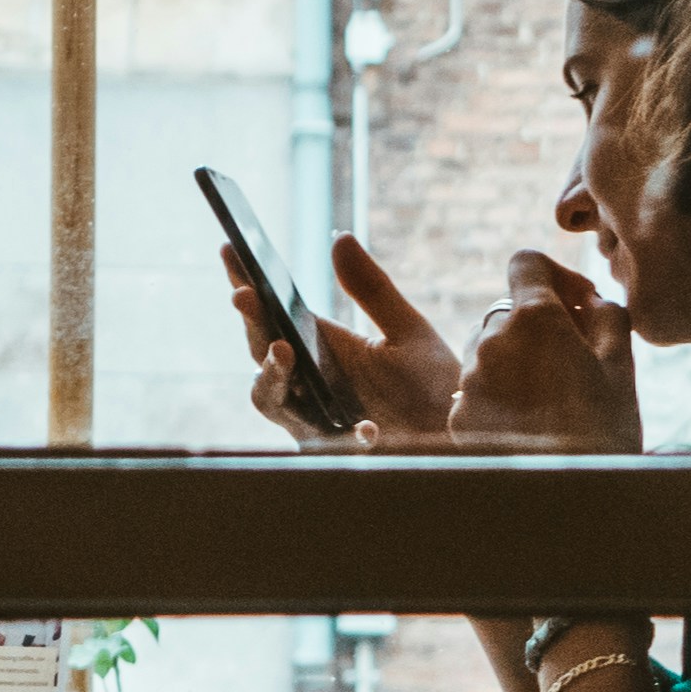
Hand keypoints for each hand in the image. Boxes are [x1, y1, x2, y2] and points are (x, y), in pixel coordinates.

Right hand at [225, 232, 460, 449]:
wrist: (460, 433)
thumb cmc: (431, 384)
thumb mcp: (407, 329)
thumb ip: (372, 289)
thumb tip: (340, 238)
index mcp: (320, 347)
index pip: (271, 313)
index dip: (247, 284)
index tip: (230, 250)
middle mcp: (308, 382)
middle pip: (260, 352)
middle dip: (251, 324)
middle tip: (245, 296)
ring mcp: (316, 419)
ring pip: (271, 399)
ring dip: (271, 375)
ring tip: (283, 351)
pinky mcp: (337, 454)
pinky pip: (328, 445)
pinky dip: (346, 436)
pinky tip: (367, 429)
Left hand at [448, 250, 642, 453]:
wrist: (571, 501)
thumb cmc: (605, 430)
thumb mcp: (622, 364)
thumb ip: (606, 315)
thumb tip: (588, 302)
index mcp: (535, 318)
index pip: (525, 262)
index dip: (553, 276)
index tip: (576, 305)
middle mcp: (492, 340)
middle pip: (508, 310)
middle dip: (538, 324)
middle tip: (572, 356)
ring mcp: (470, 379)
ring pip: (488, 349)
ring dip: (515, 358)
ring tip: (550, 396)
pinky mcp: (458, 414)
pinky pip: (477, 388)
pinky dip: (499, 393)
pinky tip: (529, 422)